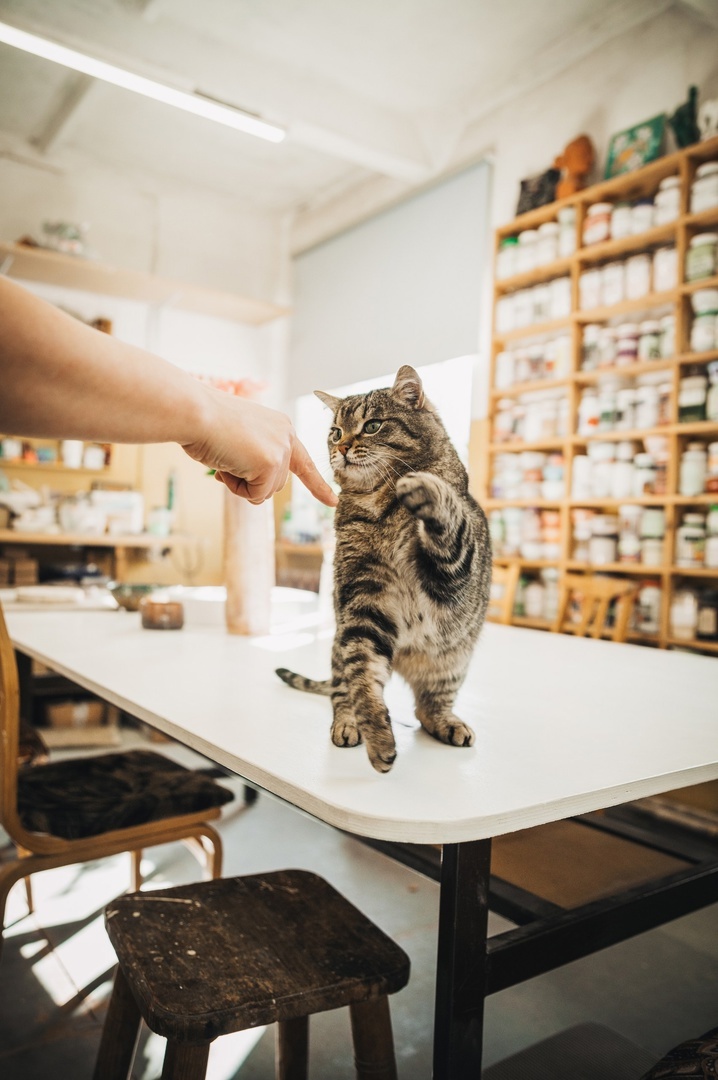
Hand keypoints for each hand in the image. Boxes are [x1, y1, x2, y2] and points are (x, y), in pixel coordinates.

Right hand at [183, 388, 336, 506]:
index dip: (316, 485)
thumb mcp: (238, 439)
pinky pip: (255, 495)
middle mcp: (286, 437)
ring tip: (225, 457)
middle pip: (275, 483)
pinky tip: (226, 464)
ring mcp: (280, 450)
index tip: (333, 501)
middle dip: (248, 481)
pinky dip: (236, 487)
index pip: (303, 462)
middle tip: (226, 459)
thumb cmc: (205, 423)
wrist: (194, 412)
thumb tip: (256, 490)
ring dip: (240, 483)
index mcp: (280, 427)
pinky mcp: (270, 464)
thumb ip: (253, 459)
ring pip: (265, 492)